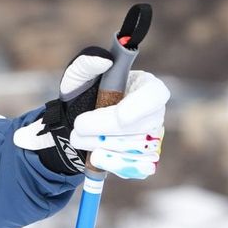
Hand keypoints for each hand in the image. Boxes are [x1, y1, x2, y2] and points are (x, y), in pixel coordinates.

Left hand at [15, 46, 168, 178]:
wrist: (72, 127)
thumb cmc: (80, 96)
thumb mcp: (77, 77)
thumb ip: (85, 64)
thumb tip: (103, 60)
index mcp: (144, 86)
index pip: (156, 95)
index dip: (142, 107)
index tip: (121, 116)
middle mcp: (154, 113)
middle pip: (142, 126)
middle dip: (106, 129)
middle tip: (78, 127)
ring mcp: (152, 138)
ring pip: (137, 149)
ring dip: (102, 146)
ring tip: (78, 138)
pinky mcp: (144, 159)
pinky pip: (137, 168)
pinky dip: (112, 163)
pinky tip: (94, 156)